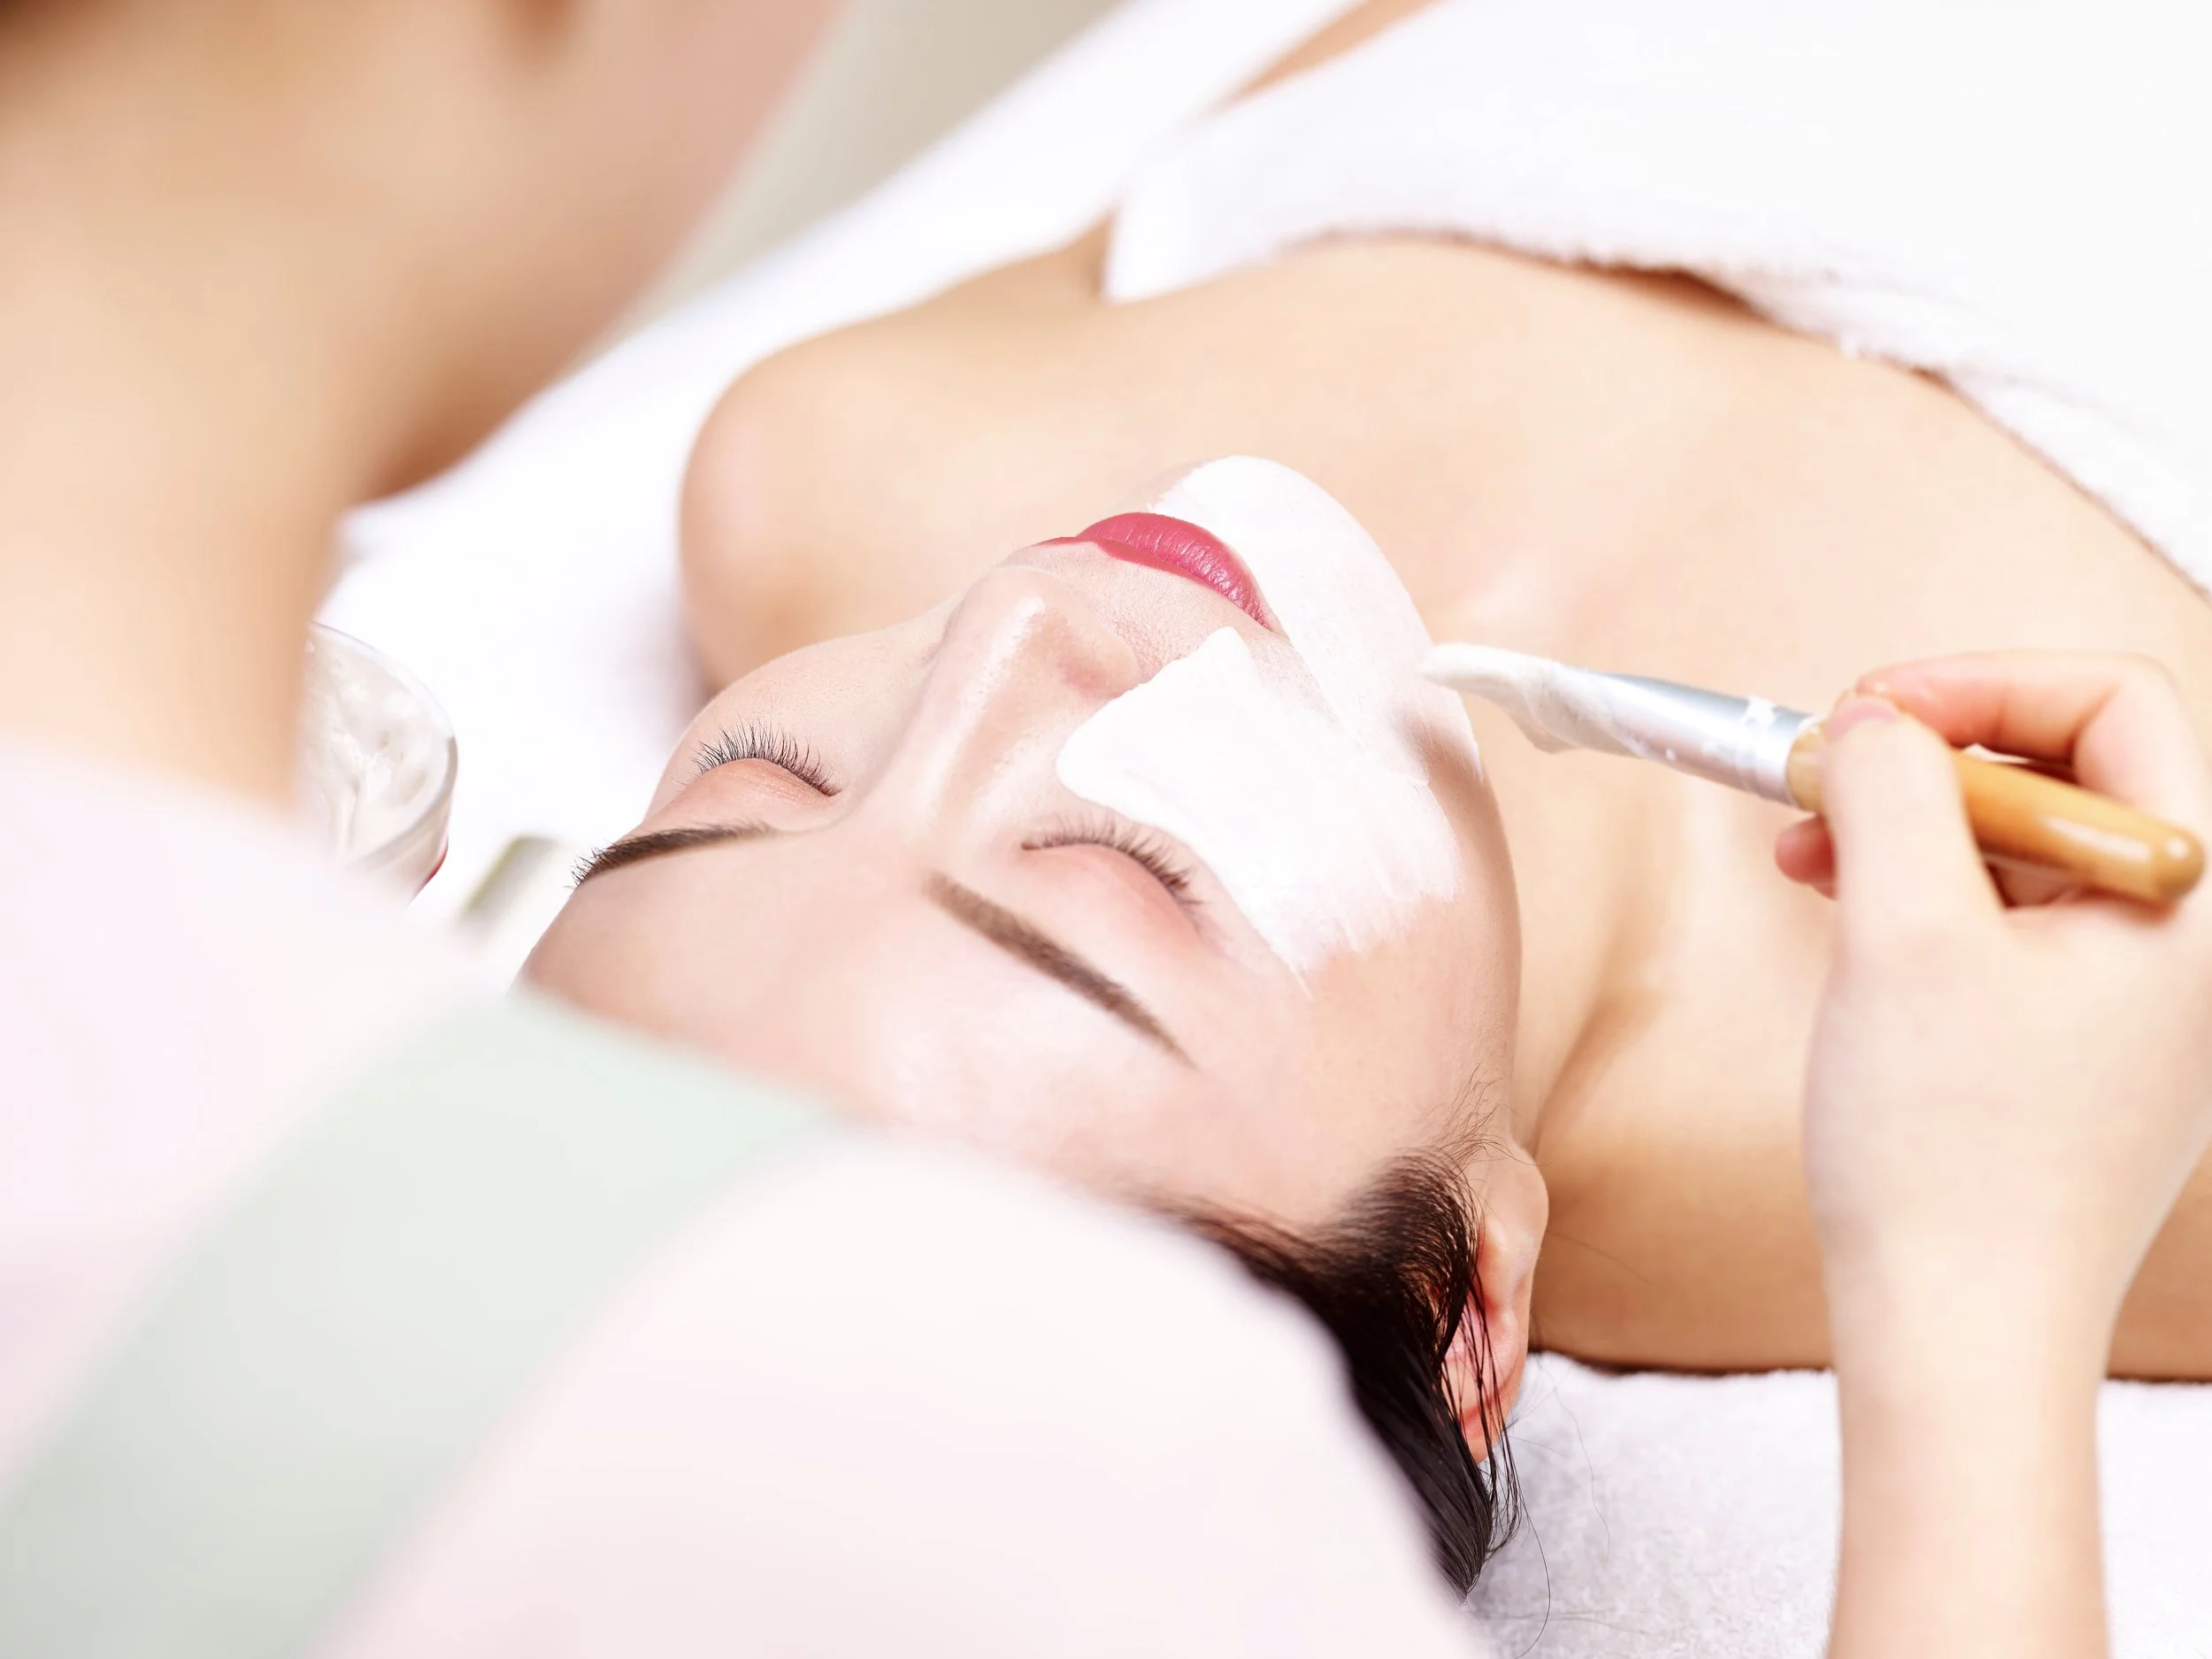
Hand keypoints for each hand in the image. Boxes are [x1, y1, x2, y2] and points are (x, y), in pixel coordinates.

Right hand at [1783, 654, 2211, 1350]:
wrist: (1959, 1332)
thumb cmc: (1950, 1153)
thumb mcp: (1904, 936)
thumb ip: (1893, 791)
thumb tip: (1873, 720)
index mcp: (2189, 897)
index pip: (2113, 704)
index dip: (1979, 682)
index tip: (1866, 710)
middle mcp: (2188, 939)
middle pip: (2066, 767)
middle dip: (1928, 754)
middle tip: (1821, 774)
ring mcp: (2141, 997)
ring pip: (2025, 843)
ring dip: (1909, 823)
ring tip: (1803, 847)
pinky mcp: (2082, 1043)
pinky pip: (2010, 918)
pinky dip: (1919, 891)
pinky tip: (1837, 904)